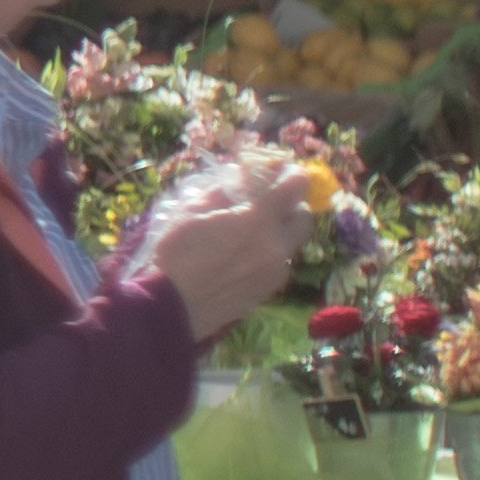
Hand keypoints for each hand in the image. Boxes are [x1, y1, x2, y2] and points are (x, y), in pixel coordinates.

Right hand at [141, 150, 322, 339]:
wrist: (174, 307)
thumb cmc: (176, 253)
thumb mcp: (193, 210)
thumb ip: (226, 189)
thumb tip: (245, 175)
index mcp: (258, 218)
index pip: (296, 185)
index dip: (291, 173)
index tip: (278, 171)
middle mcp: (276, 244)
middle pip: (305, 216)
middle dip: (291, 206)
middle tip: (268, 205)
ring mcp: (277, 270)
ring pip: (292, 243)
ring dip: (279, 233)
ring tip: (249, 236)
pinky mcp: (270, 290)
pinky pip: (280, 264)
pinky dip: (269, 255)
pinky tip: (242, 260)